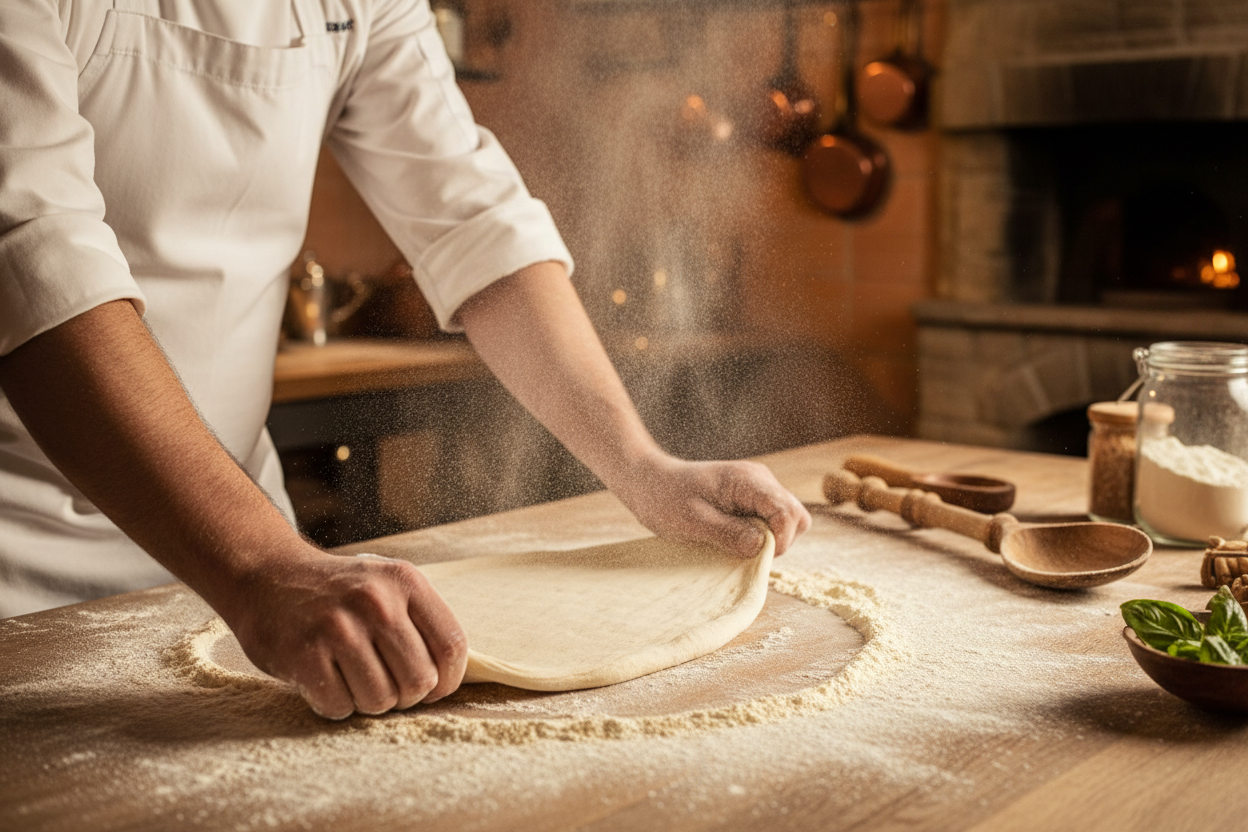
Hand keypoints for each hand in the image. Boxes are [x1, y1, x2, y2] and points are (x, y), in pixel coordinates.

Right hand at [221, 548, 467, 719]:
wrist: (267, 575)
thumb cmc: (337, 592)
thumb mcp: (386, 586)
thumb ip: (419, 622)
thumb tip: (449, 678)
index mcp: (405, 582)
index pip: (452, 646)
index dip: (448, 680)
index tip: (432, 689)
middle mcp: (376, 601)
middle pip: (419, 680)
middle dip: (405, 696)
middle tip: (385, 686)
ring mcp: (338, 627)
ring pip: (381, 700)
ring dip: (369, 702)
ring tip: (353, 680)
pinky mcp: (303, 654)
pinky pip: (339, 706)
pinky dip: (335, 705)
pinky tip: (325, 681)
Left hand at [612, 452, 811, 557]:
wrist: (649, 481)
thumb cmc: (665, 499)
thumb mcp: (693, 522)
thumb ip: (729, 533)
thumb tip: (762, 546)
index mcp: (749, 481)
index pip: (789, 513)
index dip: (780, 540)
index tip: (753, 554)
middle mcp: (760, 481)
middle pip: (796, 517)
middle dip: (779, 541)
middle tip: (744, 550)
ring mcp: (757, 489)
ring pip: (787, 521)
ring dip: (768, 540)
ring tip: (734, 542)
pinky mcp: (751, 499)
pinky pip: (770, 521)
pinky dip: (759, 536)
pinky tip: (733, 538)